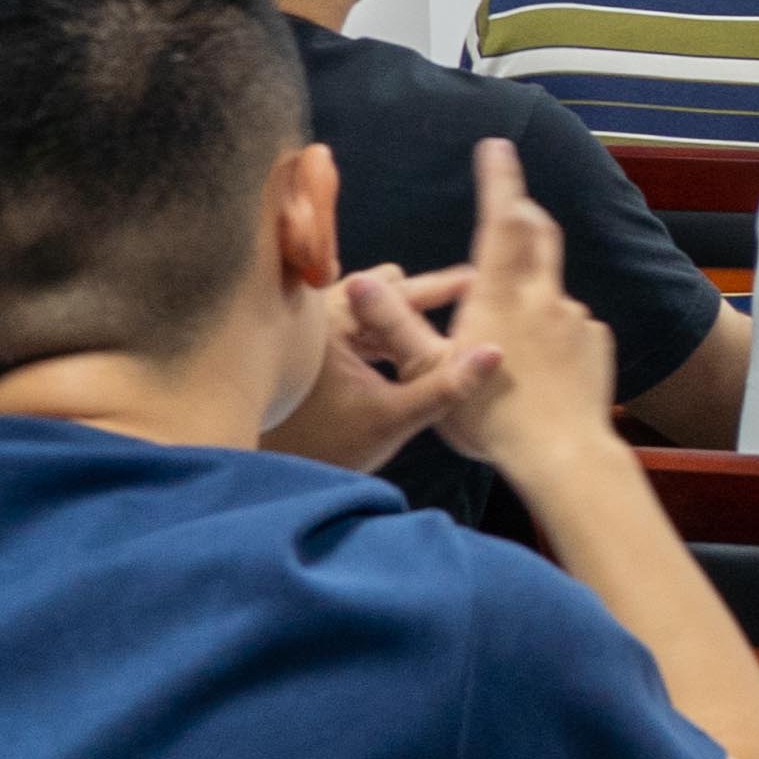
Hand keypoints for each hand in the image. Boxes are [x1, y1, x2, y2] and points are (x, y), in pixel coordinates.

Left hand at [268, 260, 503, 469]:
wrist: (263, 475)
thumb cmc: (320, 445)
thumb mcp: (392, 418)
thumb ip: (446, 385)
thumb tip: (496, 353)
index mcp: (332, 317)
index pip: (400, 287)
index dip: (443, 287)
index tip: (477, 283)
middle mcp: (312, 312)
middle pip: (381, 292)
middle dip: (418, 305)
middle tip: (459, 315)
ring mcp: (303, 330)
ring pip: (364, 312)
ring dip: (395, 324)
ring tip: (433, 341)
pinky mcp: (299, 349)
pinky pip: (348, 328)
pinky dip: (374, 337)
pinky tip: (396, 358)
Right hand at [427, 140, 624, 467]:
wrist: (562, 454)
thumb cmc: (490, 417)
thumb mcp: (428, 372)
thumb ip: (396, 323)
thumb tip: (360, 282)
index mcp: (500, 294)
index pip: (500, 219)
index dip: (498, 179)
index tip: (496, 147)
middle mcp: (544, 296)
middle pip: (537, 235)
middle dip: (520, 213)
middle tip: (508, 202)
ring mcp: (576, 319)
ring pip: (550, 288)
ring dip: (531, 288)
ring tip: (508, 331)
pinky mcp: (596, 343)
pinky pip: (571, 325)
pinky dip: (552, 330)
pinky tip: (539, 365)